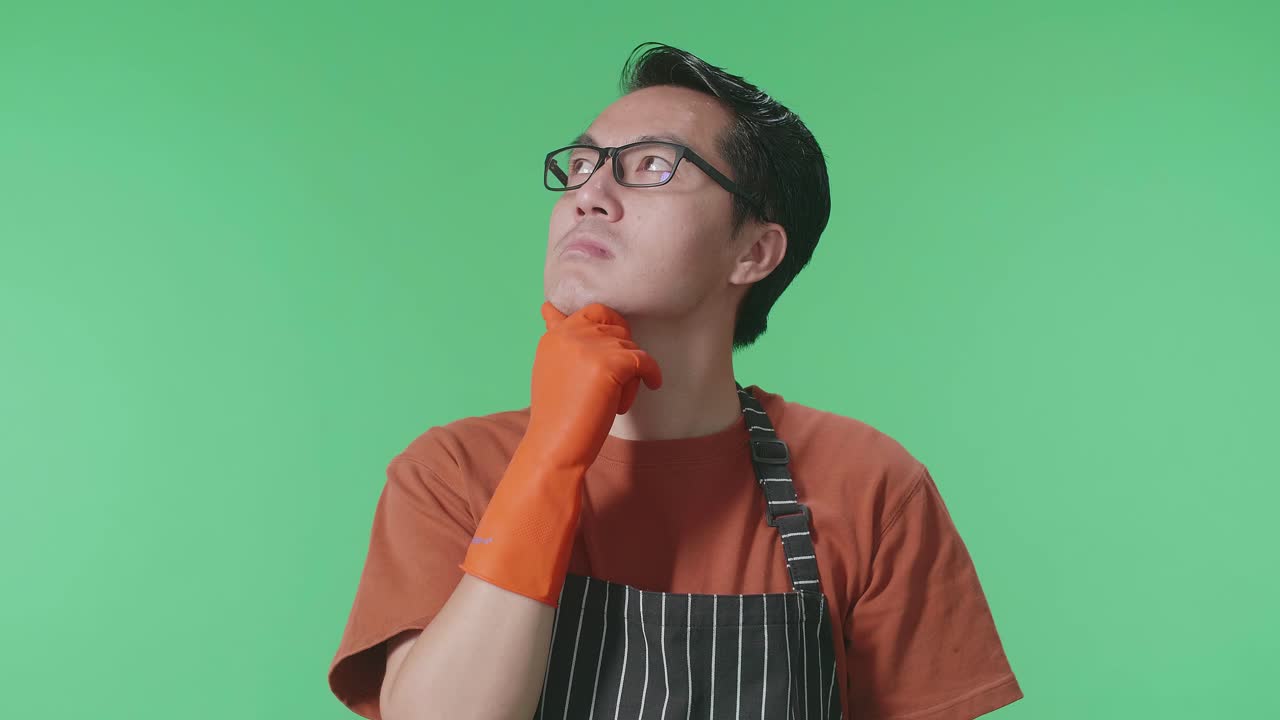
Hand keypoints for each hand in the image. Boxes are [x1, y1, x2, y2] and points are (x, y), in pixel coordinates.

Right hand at [458, 301, 661, 605]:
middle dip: (622, 355)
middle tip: (614, 386)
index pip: (592, 312)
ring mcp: (589, 347)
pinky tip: (652, 385)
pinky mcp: (610, 363)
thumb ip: (558, 339)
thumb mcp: (551, 368)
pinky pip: (644, 360)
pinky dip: (652, 374)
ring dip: (631, 373)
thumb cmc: (557, 417)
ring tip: (615, 401)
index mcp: (554, 336)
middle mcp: (569, 334)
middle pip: (617, 330)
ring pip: (631, 348)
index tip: (612, 351)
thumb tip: (549, 308)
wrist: (555, 447)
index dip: (611, 327)